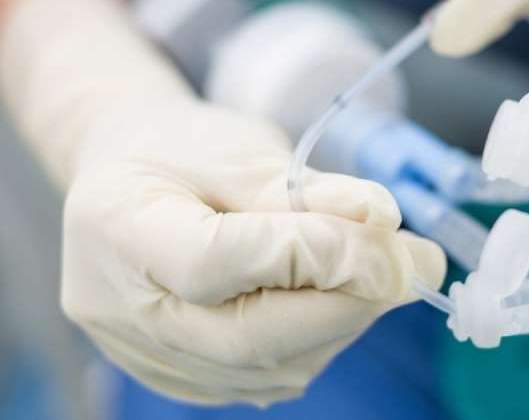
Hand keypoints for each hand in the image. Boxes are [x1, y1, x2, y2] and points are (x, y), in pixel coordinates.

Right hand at [64, 99, 445, 404]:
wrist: (128, 180)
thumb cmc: (182, 150)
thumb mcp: (241, 147)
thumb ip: (310, 191)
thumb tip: (384, 223)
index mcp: (117, 224)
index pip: (217, 262)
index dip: (310, 255)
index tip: (387, 235)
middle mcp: (120, 307)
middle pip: (245, 338)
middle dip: (346, 302)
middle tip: (410, 266)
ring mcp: (143, 353)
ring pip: (265, 369)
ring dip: (341, 323)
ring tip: (375, 271)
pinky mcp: (175, 378)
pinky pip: (261, 380)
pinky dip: (314, 342)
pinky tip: (332, 298)